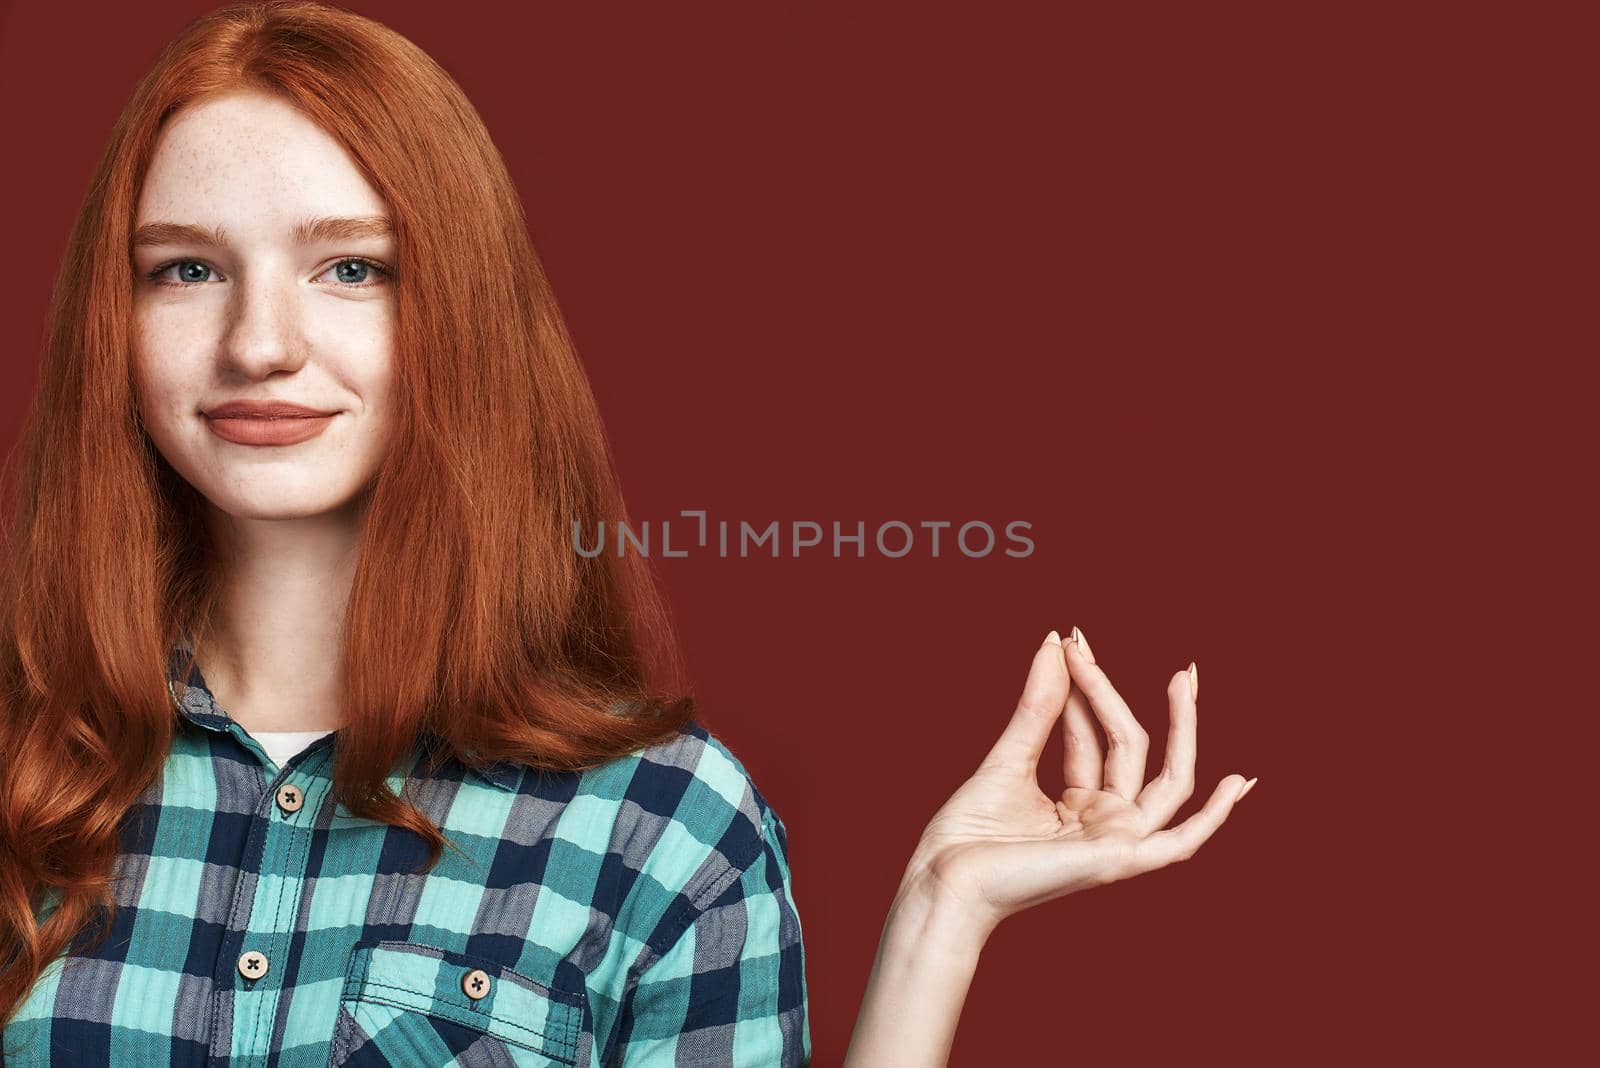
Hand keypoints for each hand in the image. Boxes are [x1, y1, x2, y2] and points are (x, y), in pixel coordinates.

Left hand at [897, 628, 1254, 939]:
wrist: (945, 882)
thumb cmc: (965, 837)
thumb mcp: (1008, 758)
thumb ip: (1040, 707)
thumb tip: (1055, 644)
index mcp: (1078, 808)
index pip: (1094, 736)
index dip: (1085, 687)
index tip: (1069, 641)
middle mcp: (1103, 824)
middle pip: (1129, 747)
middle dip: (1113, 692)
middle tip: (1088, 640)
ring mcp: (1115, 844)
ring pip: (1163, 778)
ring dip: (1181, 727)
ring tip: (1184, 678)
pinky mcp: (1117, 860)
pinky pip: (1180, 841)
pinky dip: (1214, 817)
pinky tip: (1237, 782)